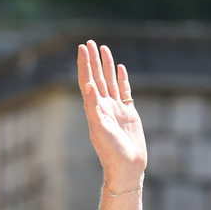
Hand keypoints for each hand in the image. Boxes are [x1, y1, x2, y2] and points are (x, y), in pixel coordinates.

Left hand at [77, 40, 146, 190]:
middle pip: (96, 77)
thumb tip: (88, 86)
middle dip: (92, 60)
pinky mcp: (128, 113)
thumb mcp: (100, 130)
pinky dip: (121, 79)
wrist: (126, 167)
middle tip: (89, 42)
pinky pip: (124, 91)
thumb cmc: (111, 152)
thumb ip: (94, 108)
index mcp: (93, 109)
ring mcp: (115, 109)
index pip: (87, 81)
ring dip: (106, 65)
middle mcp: (103, 106)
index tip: (81, 48)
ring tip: (103, 49)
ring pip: (110, 81)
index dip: (84, 65)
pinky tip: (120, 68)